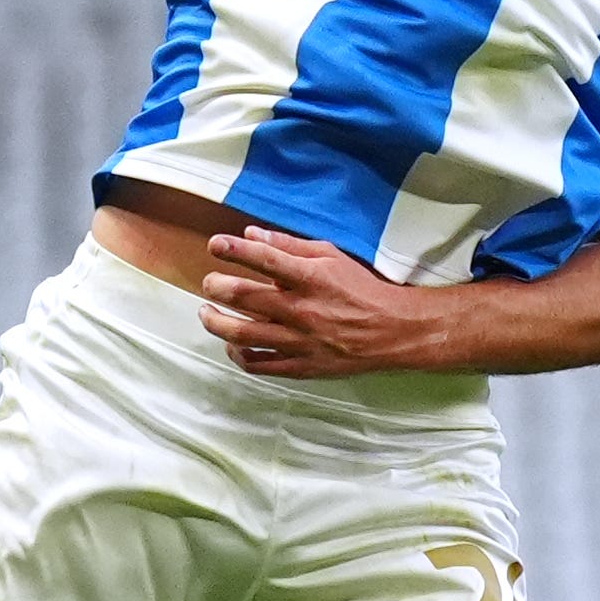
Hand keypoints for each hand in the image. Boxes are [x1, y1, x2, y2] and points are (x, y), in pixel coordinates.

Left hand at [199, 229, 441, 376]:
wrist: (392, 331)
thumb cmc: (361, 289)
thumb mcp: (331, 257)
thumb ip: (290, 246)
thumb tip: (252, 233)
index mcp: (311, 279)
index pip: (265, 259)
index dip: (235, 250)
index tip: (215, 244)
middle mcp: (301, 310)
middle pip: (244, 297)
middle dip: (216, 286)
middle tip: (209, 283)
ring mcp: (299, 341)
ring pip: (242, 333)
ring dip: (216, 321)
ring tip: (207, 312)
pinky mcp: (301, 367)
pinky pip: (258, 364)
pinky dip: (237, 354)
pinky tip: (231, 343)